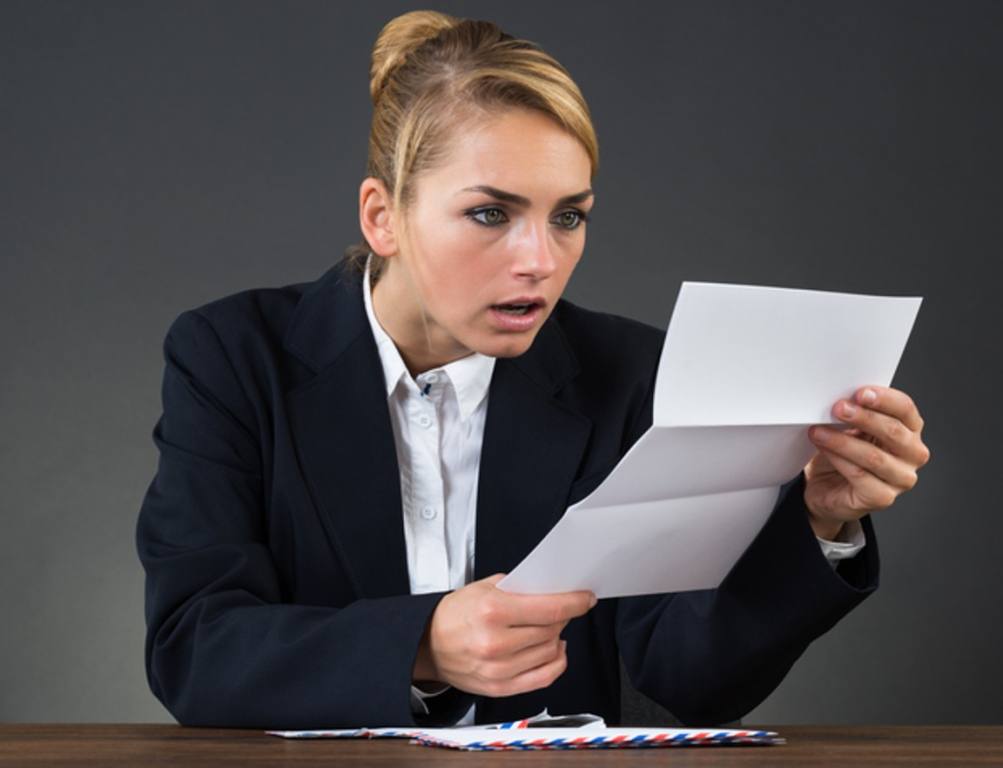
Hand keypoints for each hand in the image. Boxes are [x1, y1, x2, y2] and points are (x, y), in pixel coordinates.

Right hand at [412, 574, 595, 697]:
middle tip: (561, 608)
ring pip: (550, 652)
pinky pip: (544, 677)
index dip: (575, 603)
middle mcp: (497, 642)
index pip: (550, 609)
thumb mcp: (484, 588)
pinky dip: (556, 662)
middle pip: (552, 630)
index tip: (586, 598)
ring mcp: (499, 669)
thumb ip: (519, 589)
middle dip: (563, 617)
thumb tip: (554, 590)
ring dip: (557, 637)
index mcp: (493, 612)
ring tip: (551, 628)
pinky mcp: (500, 687)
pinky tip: (553, 649)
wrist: (427, 644)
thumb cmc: (455, 614)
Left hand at [804, 385, 929, 539]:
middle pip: (893, 432)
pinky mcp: (883, 497)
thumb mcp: (851, 428)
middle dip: (863, 417)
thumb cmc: (843, 454)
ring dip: (842, 441)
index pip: (905, 409)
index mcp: (910, 430)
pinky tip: (823, 449)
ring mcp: (901, 479)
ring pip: (874, 456)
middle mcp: (912, 454)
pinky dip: (838, 459)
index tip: (860, 393)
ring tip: (818, 430)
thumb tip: (841, 398)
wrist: (827, 488)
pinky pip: (860, 475)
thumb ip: (855, 412)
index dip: (885, 399)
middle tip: (838, 408)